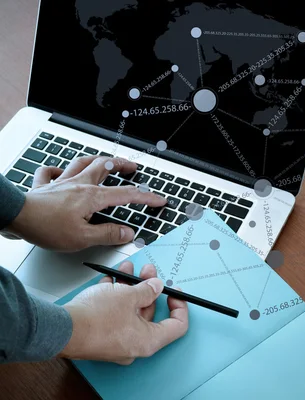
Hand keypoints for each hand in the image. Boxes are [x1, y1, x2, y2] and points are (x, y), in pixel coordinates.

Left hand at [6, 156, 165, 250]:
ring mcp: (62, 182)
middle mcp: (79, 184)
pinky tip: (60, 170)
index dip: (147, 197)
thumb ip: (107, 234)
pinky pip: (51, 171)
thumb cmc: (45, 227)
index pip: (127, 195)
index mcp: (92, 197)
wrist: (15, 216)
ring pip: (83, 162)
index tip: (159, 200)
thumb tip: (127, 233)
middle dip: (123, 165)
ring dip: (97, 160)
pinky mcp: (44, 185)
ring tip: (106, 161)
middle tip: (133, 167)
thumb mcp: (82, 238)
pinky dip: (57, 169)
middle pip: (106, 166)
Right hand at [60, 261, 188, 363]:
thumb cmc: (94, 320)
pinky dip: (115, 296)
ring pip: (130, 311)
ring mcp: (117, 342)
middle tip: (148, 271)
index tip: (174, 292)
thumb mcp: (128, 296)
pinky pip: (114, 314)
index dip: (180, 306)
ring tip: (128, 268)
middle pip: (150, 313)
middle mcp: (135, 345)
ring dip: (130, 287)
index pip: (177, 326)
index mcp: (149, 341)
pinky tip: (111, 280)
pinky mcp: (102, 336)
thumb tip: (156, 286)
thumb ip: (147, 289)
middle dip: (148, 288)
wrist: (61, 329)